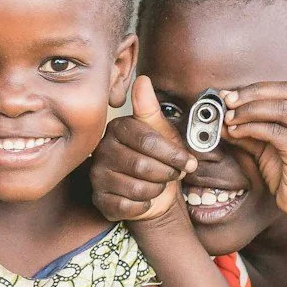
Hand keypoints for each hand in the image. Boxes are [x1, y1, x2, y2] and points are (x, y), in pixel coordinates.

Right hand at [90, 78, 191, 226]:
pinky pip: (126, 206)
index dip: (173, 155)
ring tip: (157, 185)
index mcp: (117, 128)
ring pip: (135, 188)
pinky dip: (144, 206)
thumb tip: (142, 80)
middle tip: (173, 174)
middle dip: (166, 174)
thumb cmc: (157, 159)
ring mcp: (98, 175)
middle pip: (142, 166)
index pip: (147, 141)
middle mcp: (103, 150)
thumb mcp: (160, 131)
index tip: (189, 163)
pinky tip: (144, 200)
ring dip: (156, 190)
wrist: (154, 192)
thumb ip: (150, 108)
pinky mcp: (99, 198)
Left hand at [222, 82, 286, 223]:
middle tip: (227, 102)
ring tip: (228, 118)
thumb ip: (250, 125)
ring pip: (280, 109)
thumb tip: (223, 108)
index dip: (257, 89)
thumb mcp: (267, 144)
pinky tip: (235, 133)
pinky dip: (250, 128)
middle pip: (285, 92)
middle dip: (251, 95)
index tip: (231, 95)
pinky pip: (274, 132)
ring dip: (248, 111)